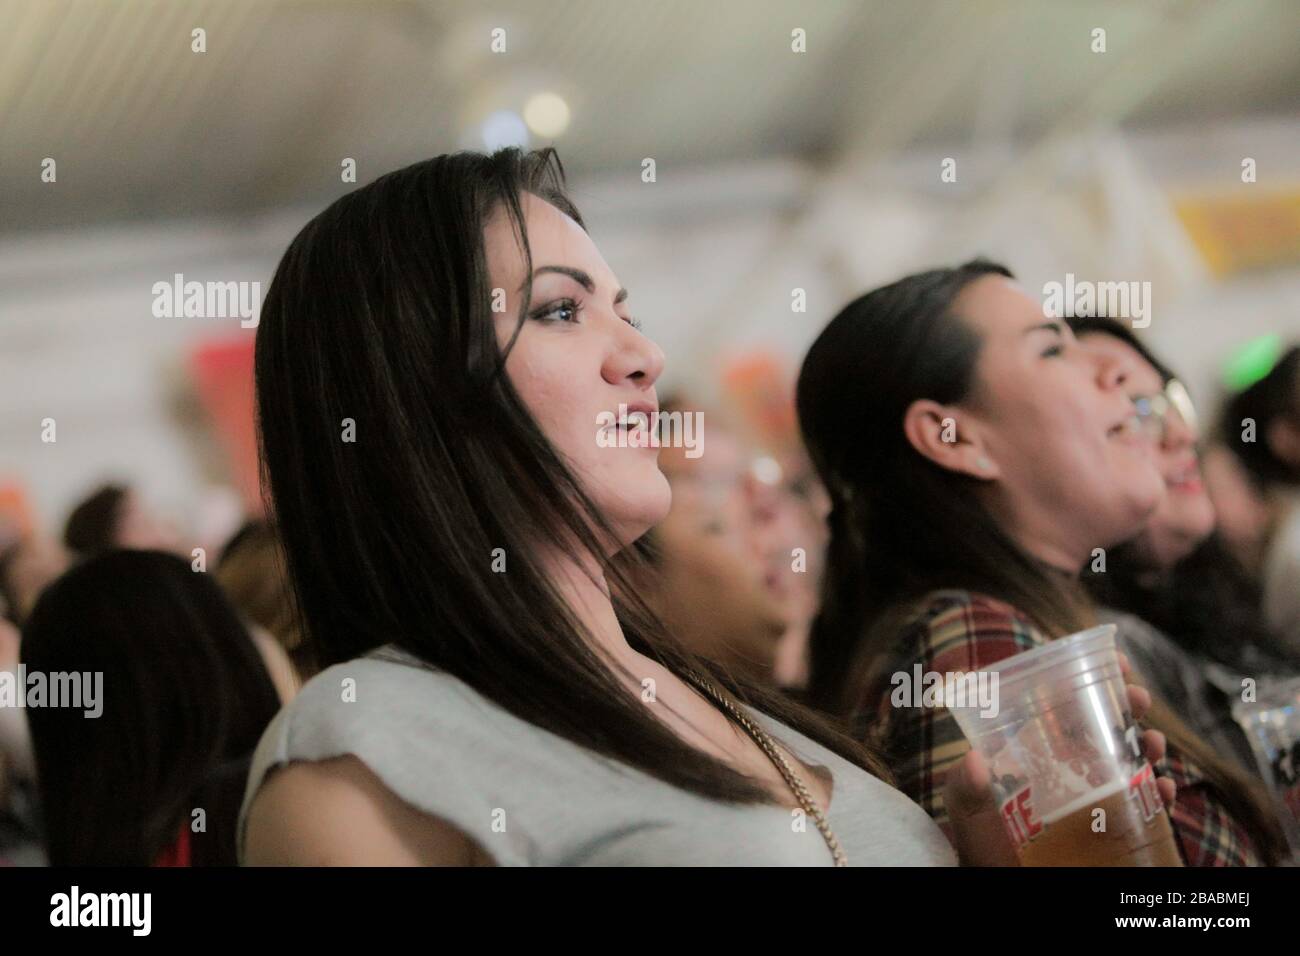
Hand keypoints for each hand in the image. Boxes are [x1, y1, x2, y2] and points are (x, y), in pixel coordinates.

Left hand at [943, 651, 1174, 865]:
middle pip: (1098, 729)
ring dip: (1145, 746)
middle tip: (1139, 699)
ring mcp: (1093, 802)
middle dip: (1123, 707)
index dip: (1080, 684)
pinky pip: (1144, 806)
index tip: (1111, 664)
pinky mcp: (1116, 831)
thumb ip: (965, 794)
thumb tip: (970, 759)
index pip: (1055, 711)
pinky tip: (1162, 790)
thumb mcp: (973, 825)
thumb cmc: (990, 858)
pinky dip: (1157, 794)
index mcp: (1029, 760)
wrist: (1023, 902)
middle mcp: (1064, 775)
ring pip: (1126, 762)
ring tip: (1154, 745)